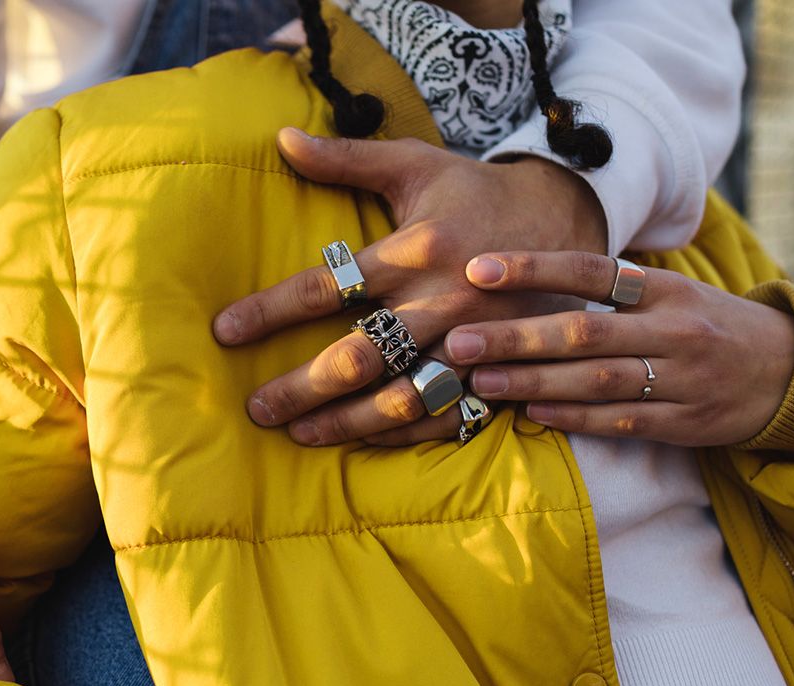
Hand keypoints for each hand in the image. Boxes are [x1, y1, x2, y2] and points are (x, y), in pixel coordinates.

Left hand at [213, 128, 604, 445]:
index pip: (326, 287)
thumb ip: (345, 159)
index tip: (224, 332)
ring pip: (402, 394)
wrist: (568, 217)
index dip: (269, 311)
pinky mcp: (497, 368)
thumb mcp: (414, 165)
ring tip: (299, 434)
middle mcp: (441, 300)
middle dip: (301, 386)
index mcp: (415, 249)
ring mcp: (472, 341)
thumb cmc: (474, 191)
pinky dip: (404, 433)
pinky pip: (448, 414)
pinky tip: (363, 441)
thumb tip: (280, 137)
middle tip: (255, 407)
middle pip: (358, 355)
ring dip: (346, 421)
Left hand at [430, 250, 793, 445]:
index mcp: (664, 289)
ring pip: (596, 380)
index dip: (534, 269)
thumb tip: (519, 278)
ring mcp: (681, 379)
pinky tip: (532, 412)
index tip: (478, 269)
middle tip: (459, 342)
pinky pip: (620, 420)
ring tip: (481, 382)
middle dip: (515, 337)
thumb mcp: (666, 293)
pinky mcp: (683, 422)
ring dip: (533, 382)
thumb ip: (606, 288)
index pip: (592, 271)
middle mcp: (673, 329)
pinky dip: (574, 416)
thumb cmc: (701, 323)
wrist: (784, 371)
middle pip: (584, 332)